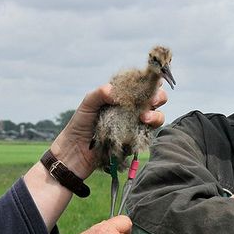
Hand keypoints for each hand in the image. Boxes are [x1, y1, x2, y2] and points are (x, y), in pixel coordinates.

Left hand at [50, 84, 167, 178]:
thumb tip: (117, 93)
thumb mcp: (87, 104)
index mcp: (121, 96)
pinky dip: (149, 131)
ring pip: (157, 117)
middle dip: (159, 97)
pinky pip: (149, 135)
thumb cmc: (79, 125)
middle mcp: (131, 109)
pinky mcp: (135, 141)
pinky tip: (141, 128)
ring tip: (144, 118)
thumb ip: (100, 93)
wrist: (75, 153)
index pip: (141, 84)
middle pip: (155, 99)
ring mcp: (135, 125)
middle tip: (152, 101)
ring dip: (156, 115)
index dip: (149, 80)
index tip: (151, 80)